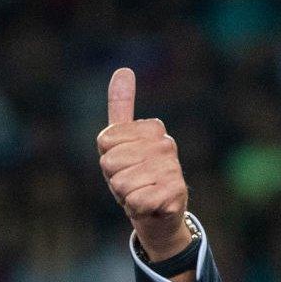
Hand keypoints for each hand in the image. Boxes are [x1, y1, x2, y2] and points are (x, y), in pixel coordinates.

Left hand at [97, 68, 191, 261]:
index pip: (105, 141)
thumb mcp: (122, 141)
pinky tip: (149, 205)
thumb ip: (121, 107)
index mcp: (152, 128)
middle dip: (114, 178)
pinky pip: (135, 201)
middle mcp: (166, 144)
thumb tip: (123, 69)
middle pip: (110, 163)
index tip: (123, 163)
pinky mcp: (175, 194)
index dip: (107, 158)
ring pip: (121, 184)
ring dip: (125, 195)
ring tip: (139, 192)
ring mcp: (172, 169)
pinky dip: (136, 208)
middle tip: (131, 181)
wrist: (159, 212)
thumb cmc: (136, 174)